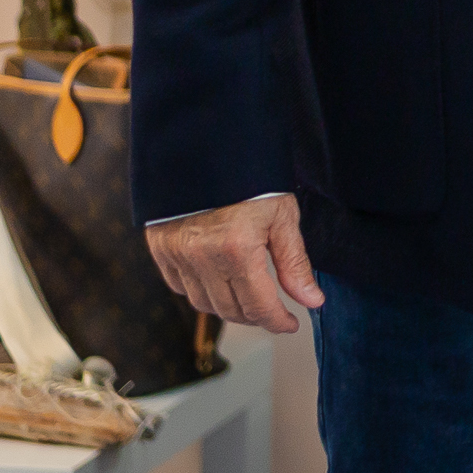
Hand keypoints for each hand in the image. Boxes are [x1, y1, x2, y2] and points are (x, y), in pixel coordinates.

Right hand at [146, 194, 321, 335]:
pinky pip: (180, 287)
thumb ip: (294, 264)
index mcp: (237, 249)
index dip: (277, 321)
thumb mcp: (283, 216)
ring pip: (203, 304)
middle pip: (230, 310)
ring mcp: (176, 255)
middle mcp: (202, 258)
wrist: (207, 149)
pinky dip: (201, 292)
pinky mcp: (160, 249)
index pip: (258, 305)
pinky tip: (219, 283)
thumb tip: (311, 301)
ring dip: (229, 308)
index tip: (291, 324)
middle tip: (275, 311)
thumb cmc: (252, 179)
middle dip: (256, 316)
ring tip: (250, 299)